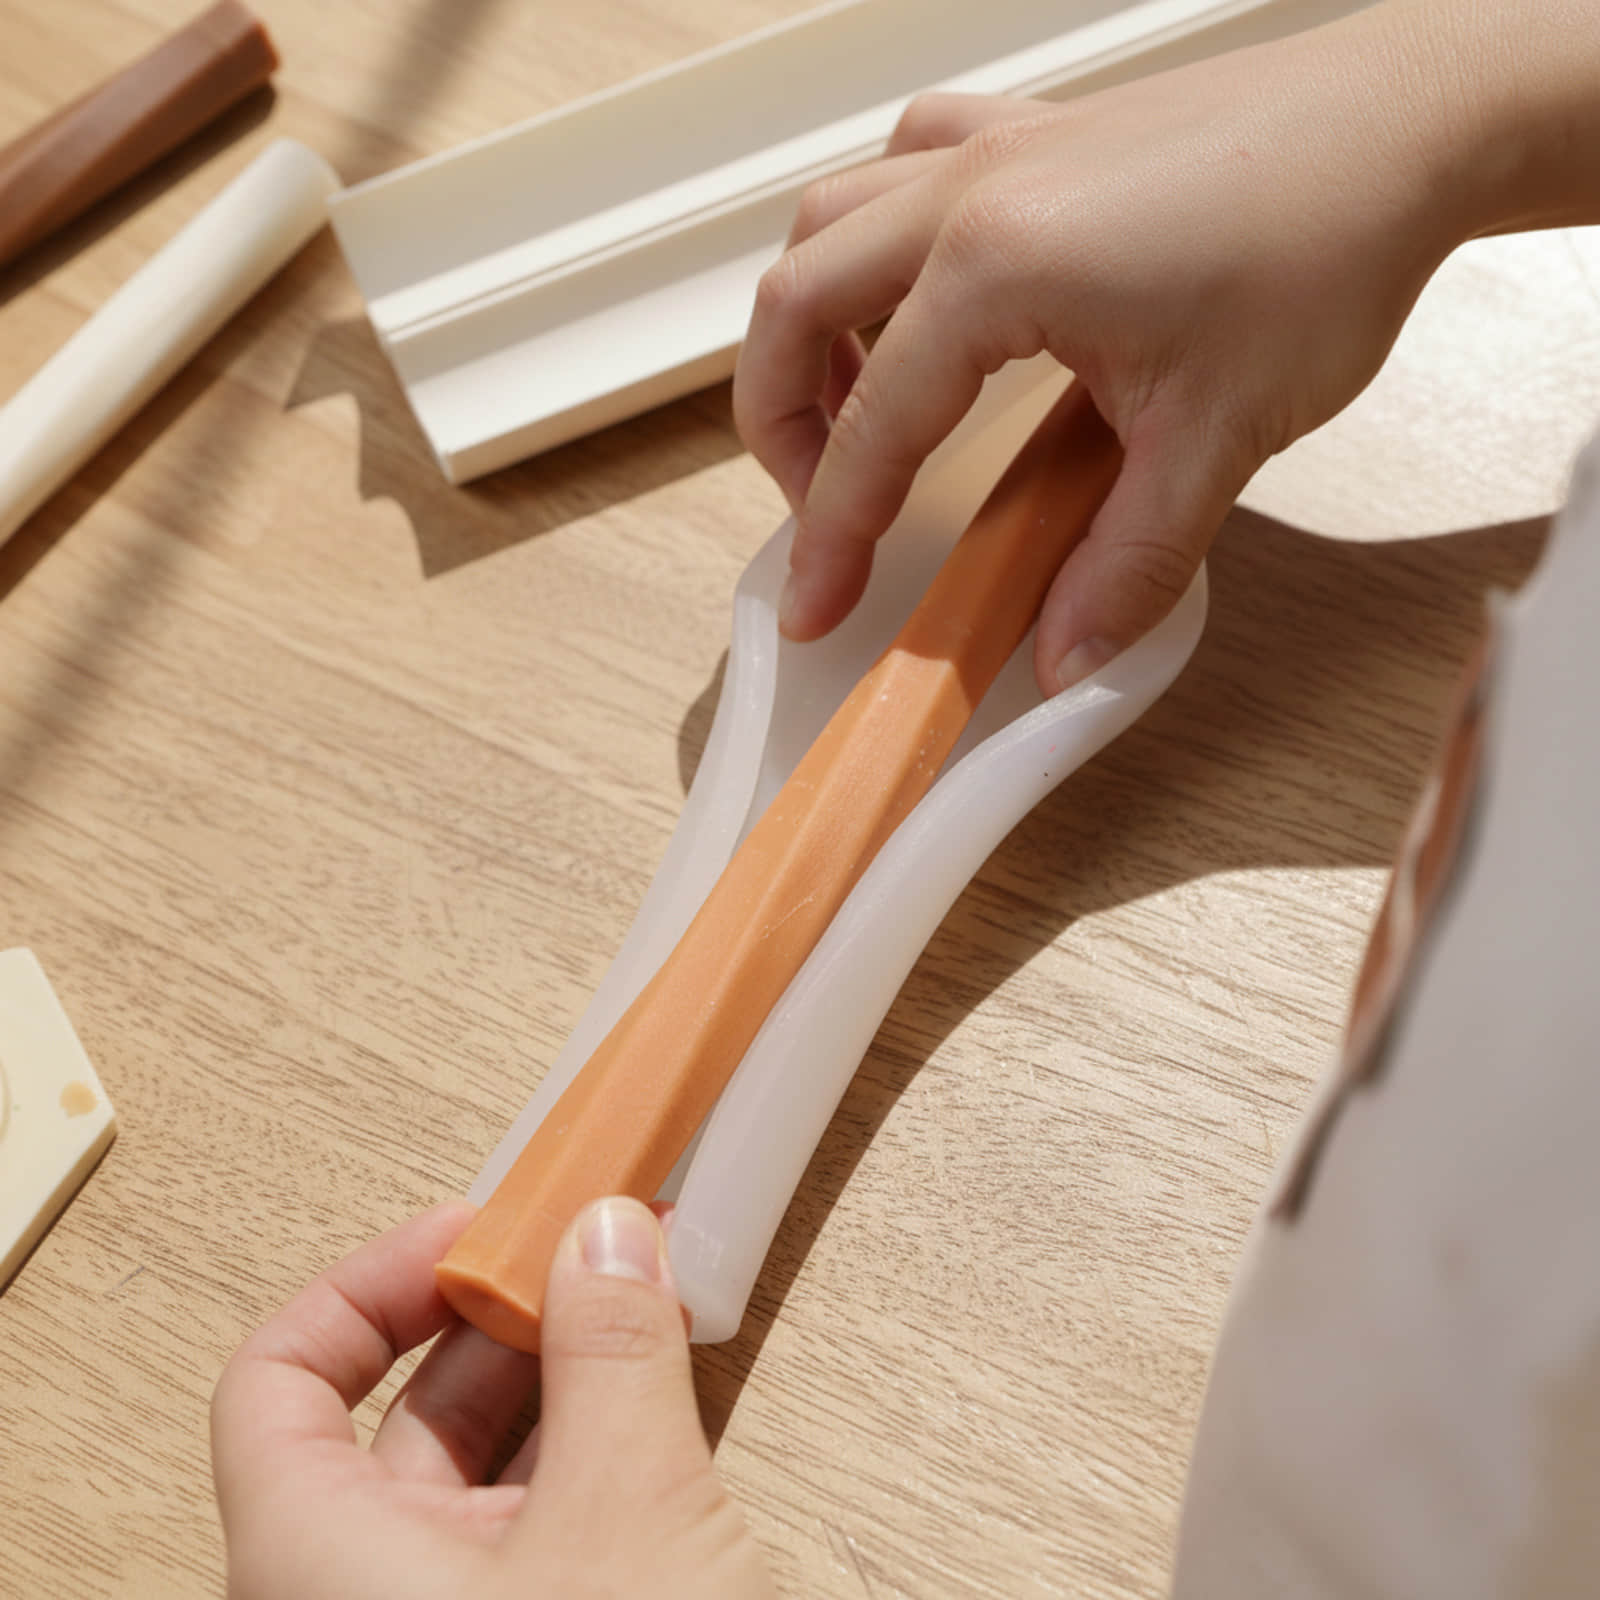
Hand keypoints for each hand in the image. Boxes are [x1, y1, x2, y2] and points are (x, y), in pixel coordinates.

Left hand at [212, 1198, 774, 1599]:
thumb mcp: (629, 1518)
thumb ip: (615, 1356)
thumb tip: (608, 1235)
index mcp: (320, 1570)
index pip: (278, 1383)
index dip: (368, 1288)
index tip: (477, 1234)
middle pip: (401, 1411)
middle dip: (504, 1312)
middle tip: (592, 1243)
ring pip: (485, 1465)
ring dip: (567, 1367)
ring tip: (645, 1294)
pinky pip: (546, 1515)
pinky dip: (602, 1436)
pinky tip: (668, 1386)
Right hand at [734, 4, 1485, 693]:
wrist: (1406, 126)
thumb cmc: (1325, 244)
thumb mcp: (1218, 437)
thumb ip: (1128, 564)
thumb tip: (1064, 659)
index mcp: (998, 264)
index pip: (876, 425)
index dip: (832, 532)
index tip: (816, 604)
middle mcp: (969, 190)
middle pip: (792, 300)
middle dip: (777, 421)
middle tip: (820, 503)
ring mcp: (993, 146)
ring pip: (828, 220)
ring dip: (810, 320)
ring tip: (851, 404)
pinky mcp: (1028, 132)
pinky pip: (902, 164)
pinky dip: (876, 234)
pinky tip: (919, 289)